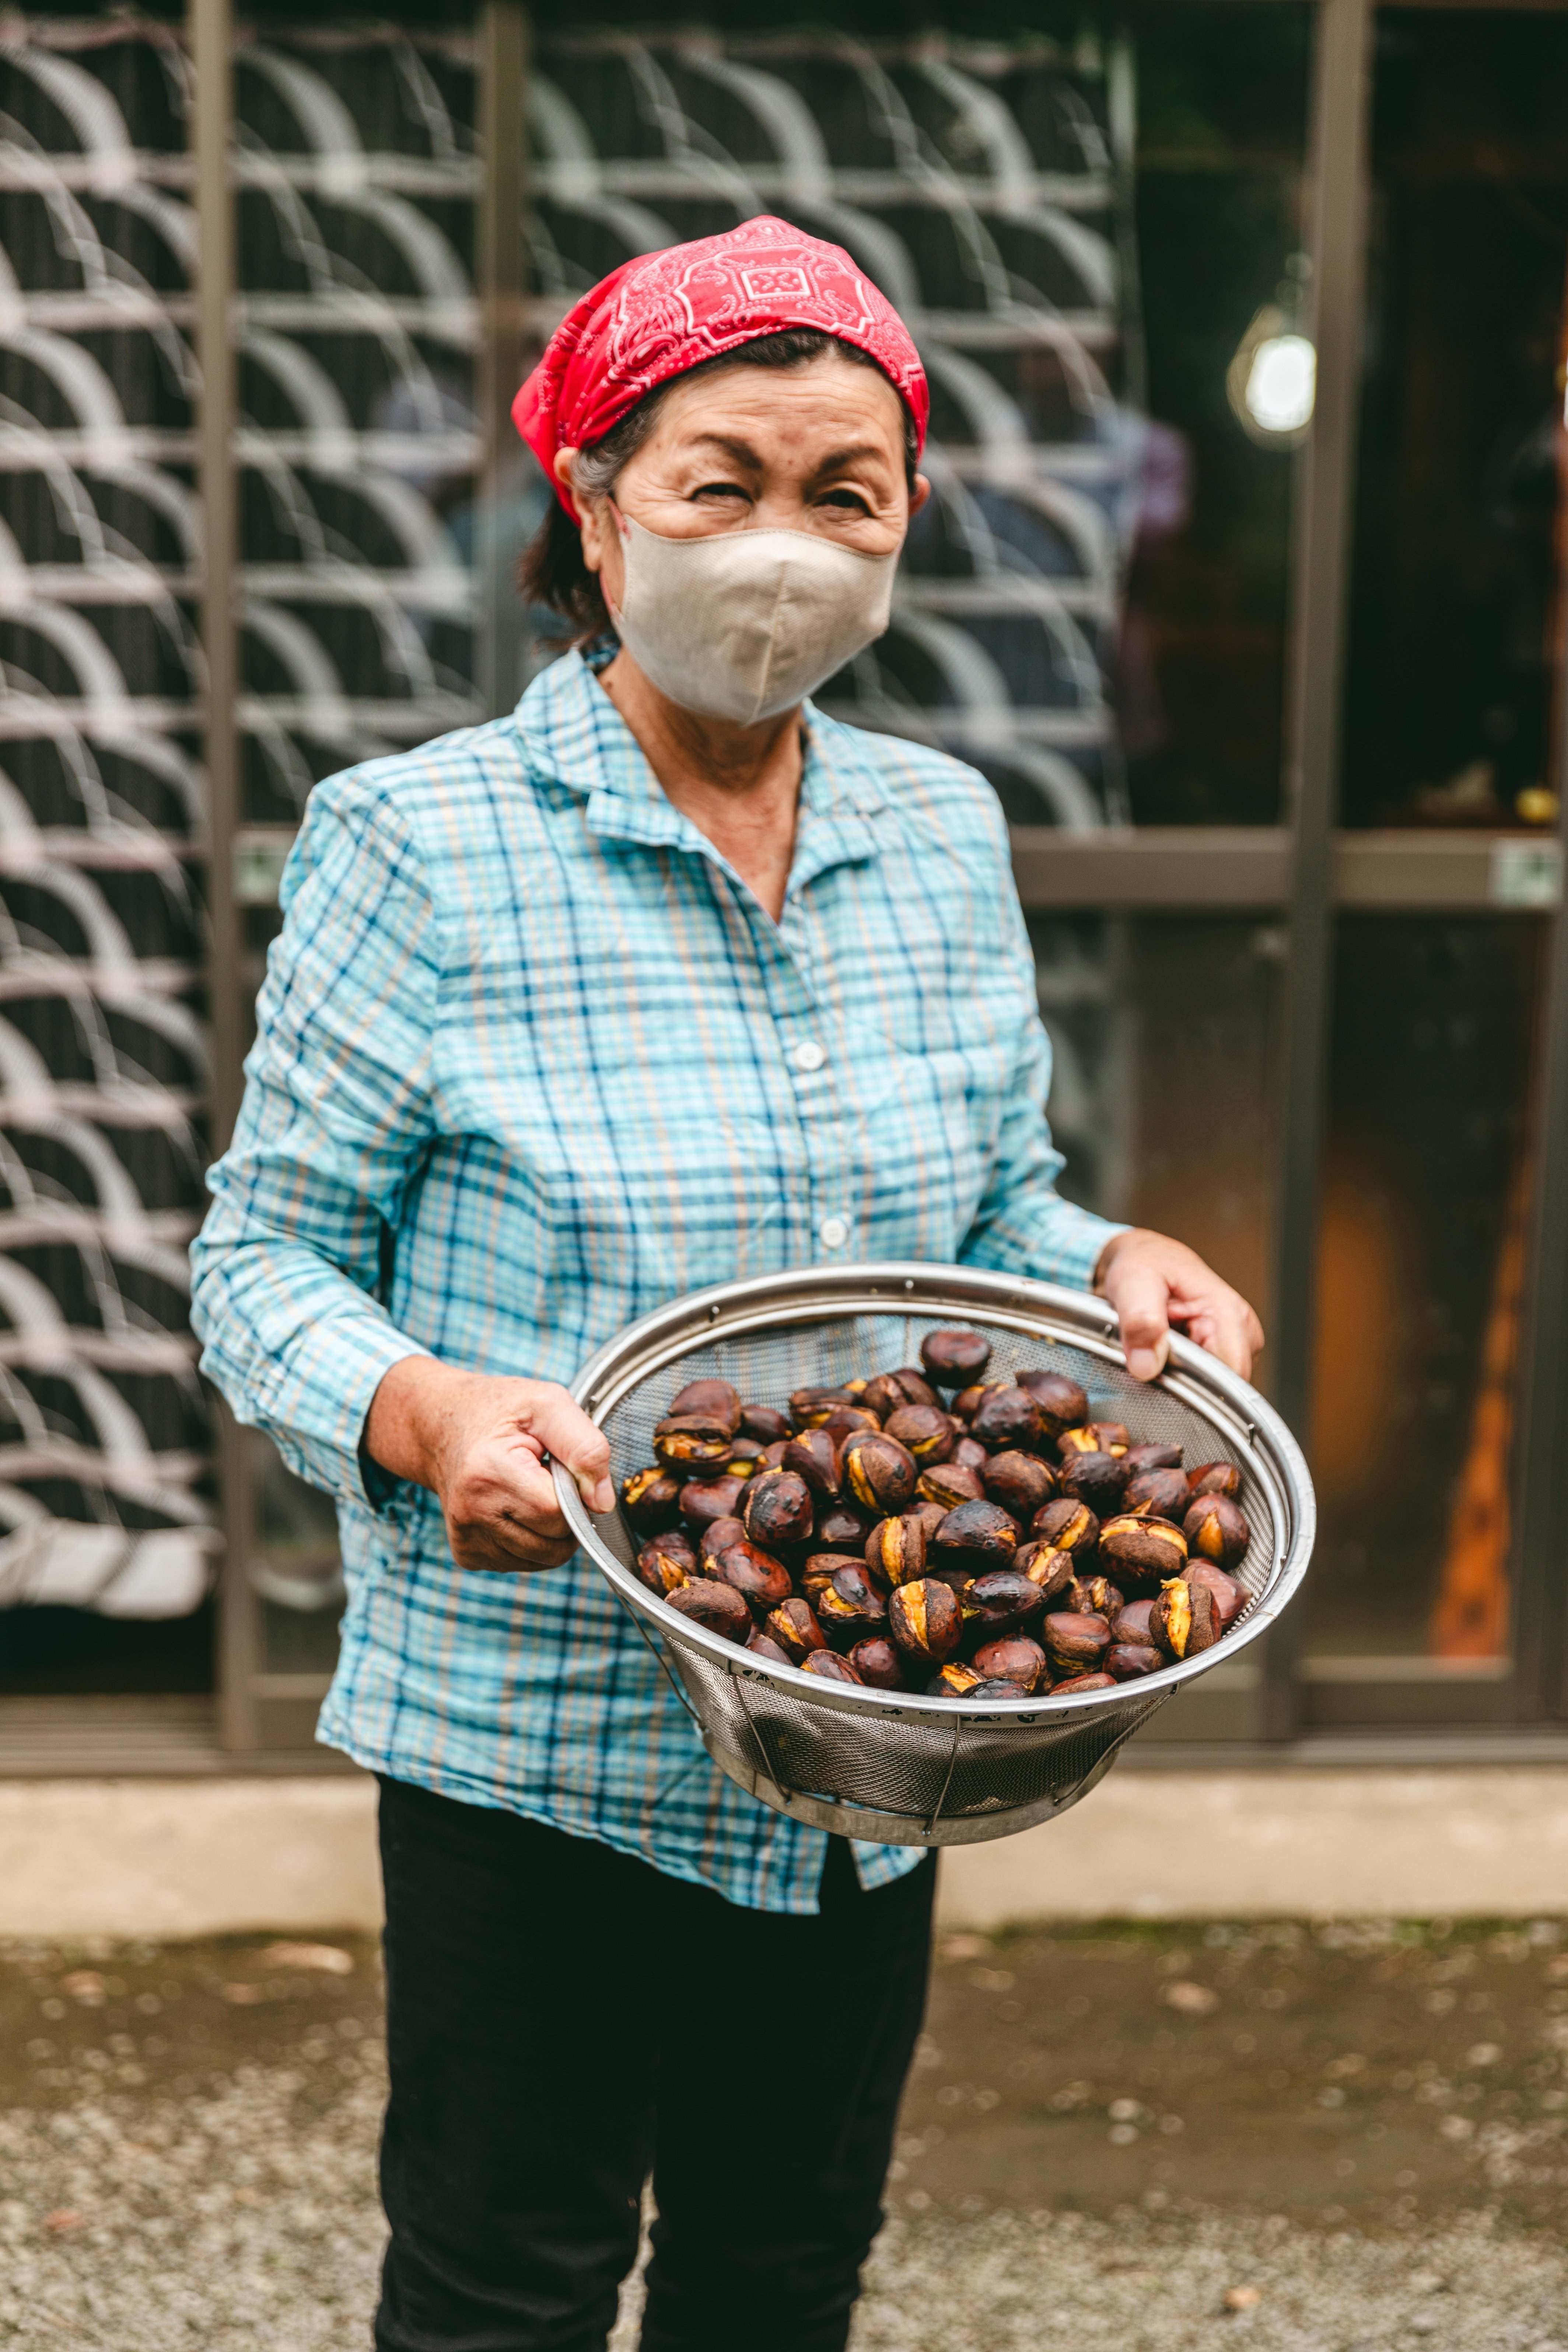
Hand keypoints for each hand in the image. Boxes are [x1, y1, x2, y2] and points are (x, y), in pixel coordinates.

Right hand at [364, 1357, 613, 1571]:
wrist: (441, 1427)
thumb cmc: (500, 1411)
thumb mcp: (548, 1404)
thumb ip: (585, 1447)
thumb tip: (602, 1503)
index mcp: (488, 1473)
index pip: (557, 1512)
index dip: (574, 1491)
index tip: (557, 1465)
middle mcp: (471, 1513)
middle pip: (553, 1543)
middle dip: (565, 1513)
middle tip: (545, 1477)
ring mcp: (467, 1539)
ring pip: (543, 1559)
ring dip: (551, 1530)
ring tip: (530, 1490)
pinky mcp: (467, 1554)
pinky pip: (523, 1563)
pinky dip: (532, 1540)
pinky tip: (516, 1507)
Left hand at [1093, 1228, 1264, 1383]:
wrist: (1146, 1257)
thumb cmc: (1144, 1263)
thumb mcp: (1132, 1283)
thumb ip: (1140, 1322)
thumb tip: (1146, 1366)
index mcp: (1228, 1313)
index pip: (1230, 1376)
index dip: (1196, 1388)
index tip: (1162, 1378)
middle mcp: (1240, 1330)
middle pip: (1222, 1386)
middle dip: (1185, 1382)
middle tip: (1151, 1353)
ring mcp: (1234, 1342)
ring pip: (1212, 1386)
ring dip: (1181, 1377)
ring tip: (1158, 1347)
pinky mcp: (1221, 1351)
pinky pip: (1205, 1380)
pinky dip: (1181, 1373)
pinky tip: (1165, 1352)